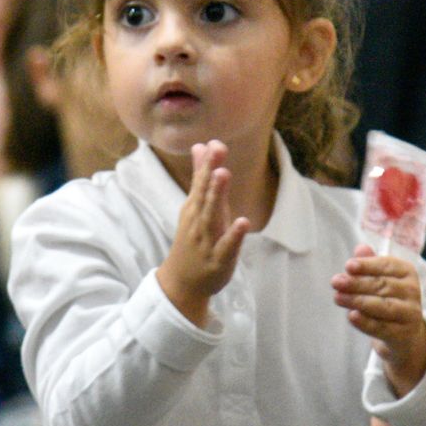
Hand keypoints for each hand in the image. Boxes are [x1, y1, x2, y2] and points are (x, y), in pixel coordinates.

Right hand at [155, 140, 250, 326]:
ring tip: (224, 173)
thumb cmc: (193, 239)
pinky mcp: (218, 259)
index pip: (200, 182)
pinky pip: (227, 246)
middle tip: (217, 149)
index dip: (208, 163)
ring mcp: (207, 240)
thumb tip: (200, 146)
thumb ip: (200, 176)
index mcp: (194, 207)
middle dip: (210, 172)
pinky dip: (234, 234)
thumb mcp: (195, 207)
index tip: (214, 142)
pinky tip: (243, 221)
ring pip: (212, 216)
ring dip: (217, 195)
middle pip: (204, 194)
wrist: (181, 282)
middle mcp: (198, 221)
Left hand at [332, 245, 425, 396]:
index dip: (367, 265)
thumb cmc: (388, 298)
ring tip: (337, 297)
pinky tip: (351, 316)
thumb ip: (370, 264)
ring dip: (358, 301)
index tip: (348, 265)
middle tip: (335, 282)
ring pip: (383, 306)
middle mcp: (412, 291)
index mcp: (406, 272)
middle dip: (357, 283)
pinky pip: (383, 328)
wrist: (405, 334)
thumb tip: (360, 248)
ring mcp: (410, 314)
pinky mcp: (403, 334)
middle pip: (382, 285)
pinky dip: (366, 322)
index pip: (387, 265)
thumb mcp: (381, 279)